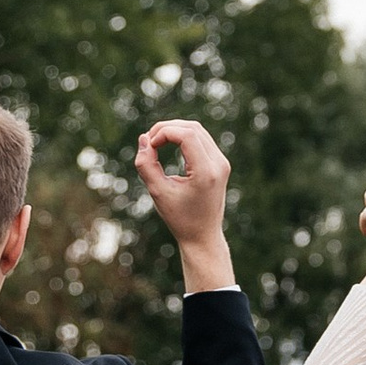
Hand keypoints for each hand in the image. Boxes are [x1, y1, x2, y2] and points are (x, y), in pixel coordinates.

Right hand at [135, 117, 235, 294]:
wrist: (203, 236)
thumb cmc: (180, 218)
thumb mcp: (158, 193)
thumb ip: (146, 165)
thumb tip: (144, 139)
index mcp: (206, 172)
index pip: (187, 135)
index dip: (164, 133)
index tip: (149, 146)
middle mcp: (219, 164)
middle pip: (192, 128)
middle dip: (167, 128)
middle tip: (148, 142)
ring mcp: (222, 162)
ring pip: (197, 130)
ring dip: (174, 130)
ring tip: (155, 142)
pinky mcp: (220, 163)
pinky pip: (201, 139)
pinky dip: (182, 137)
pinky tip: (167, 145)